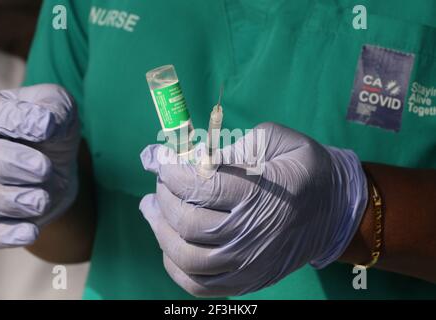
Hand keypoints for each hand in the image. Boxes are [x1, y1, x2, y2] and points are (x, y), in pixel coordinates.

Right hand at [0, 84, 79, 247]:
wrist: (56, 166)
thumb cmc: (52, 130)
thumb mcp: (60, 109)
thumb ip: (53, 108)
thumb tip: (42, 123)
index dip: (11, 121)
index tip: (44, 128)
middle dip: (8, 164)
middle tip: (44, 169)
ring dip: (9, 200)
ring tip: (41, 200)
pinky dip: (5, 234)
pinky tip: (30, 232)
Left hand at [140, 122, 367, 296]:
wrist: (334, 212)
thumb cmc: (304, 169)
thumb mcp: (278, 140)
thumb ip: (234, 146)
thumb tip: (189, 158)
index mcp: (262, 195)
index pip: (202, 187)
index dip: (172, 172)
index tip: (163, 161)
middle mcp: (253, 236)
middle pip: (189, 224)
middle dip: (164, 198)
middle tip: (160, 182)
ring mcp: (249, 265)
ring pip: (187, 259)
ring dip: (160, 231)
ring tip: (152, 209)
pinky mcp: (248, 281)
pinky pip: (199, 286)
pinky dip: (175, 267)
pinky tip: (169, 244)